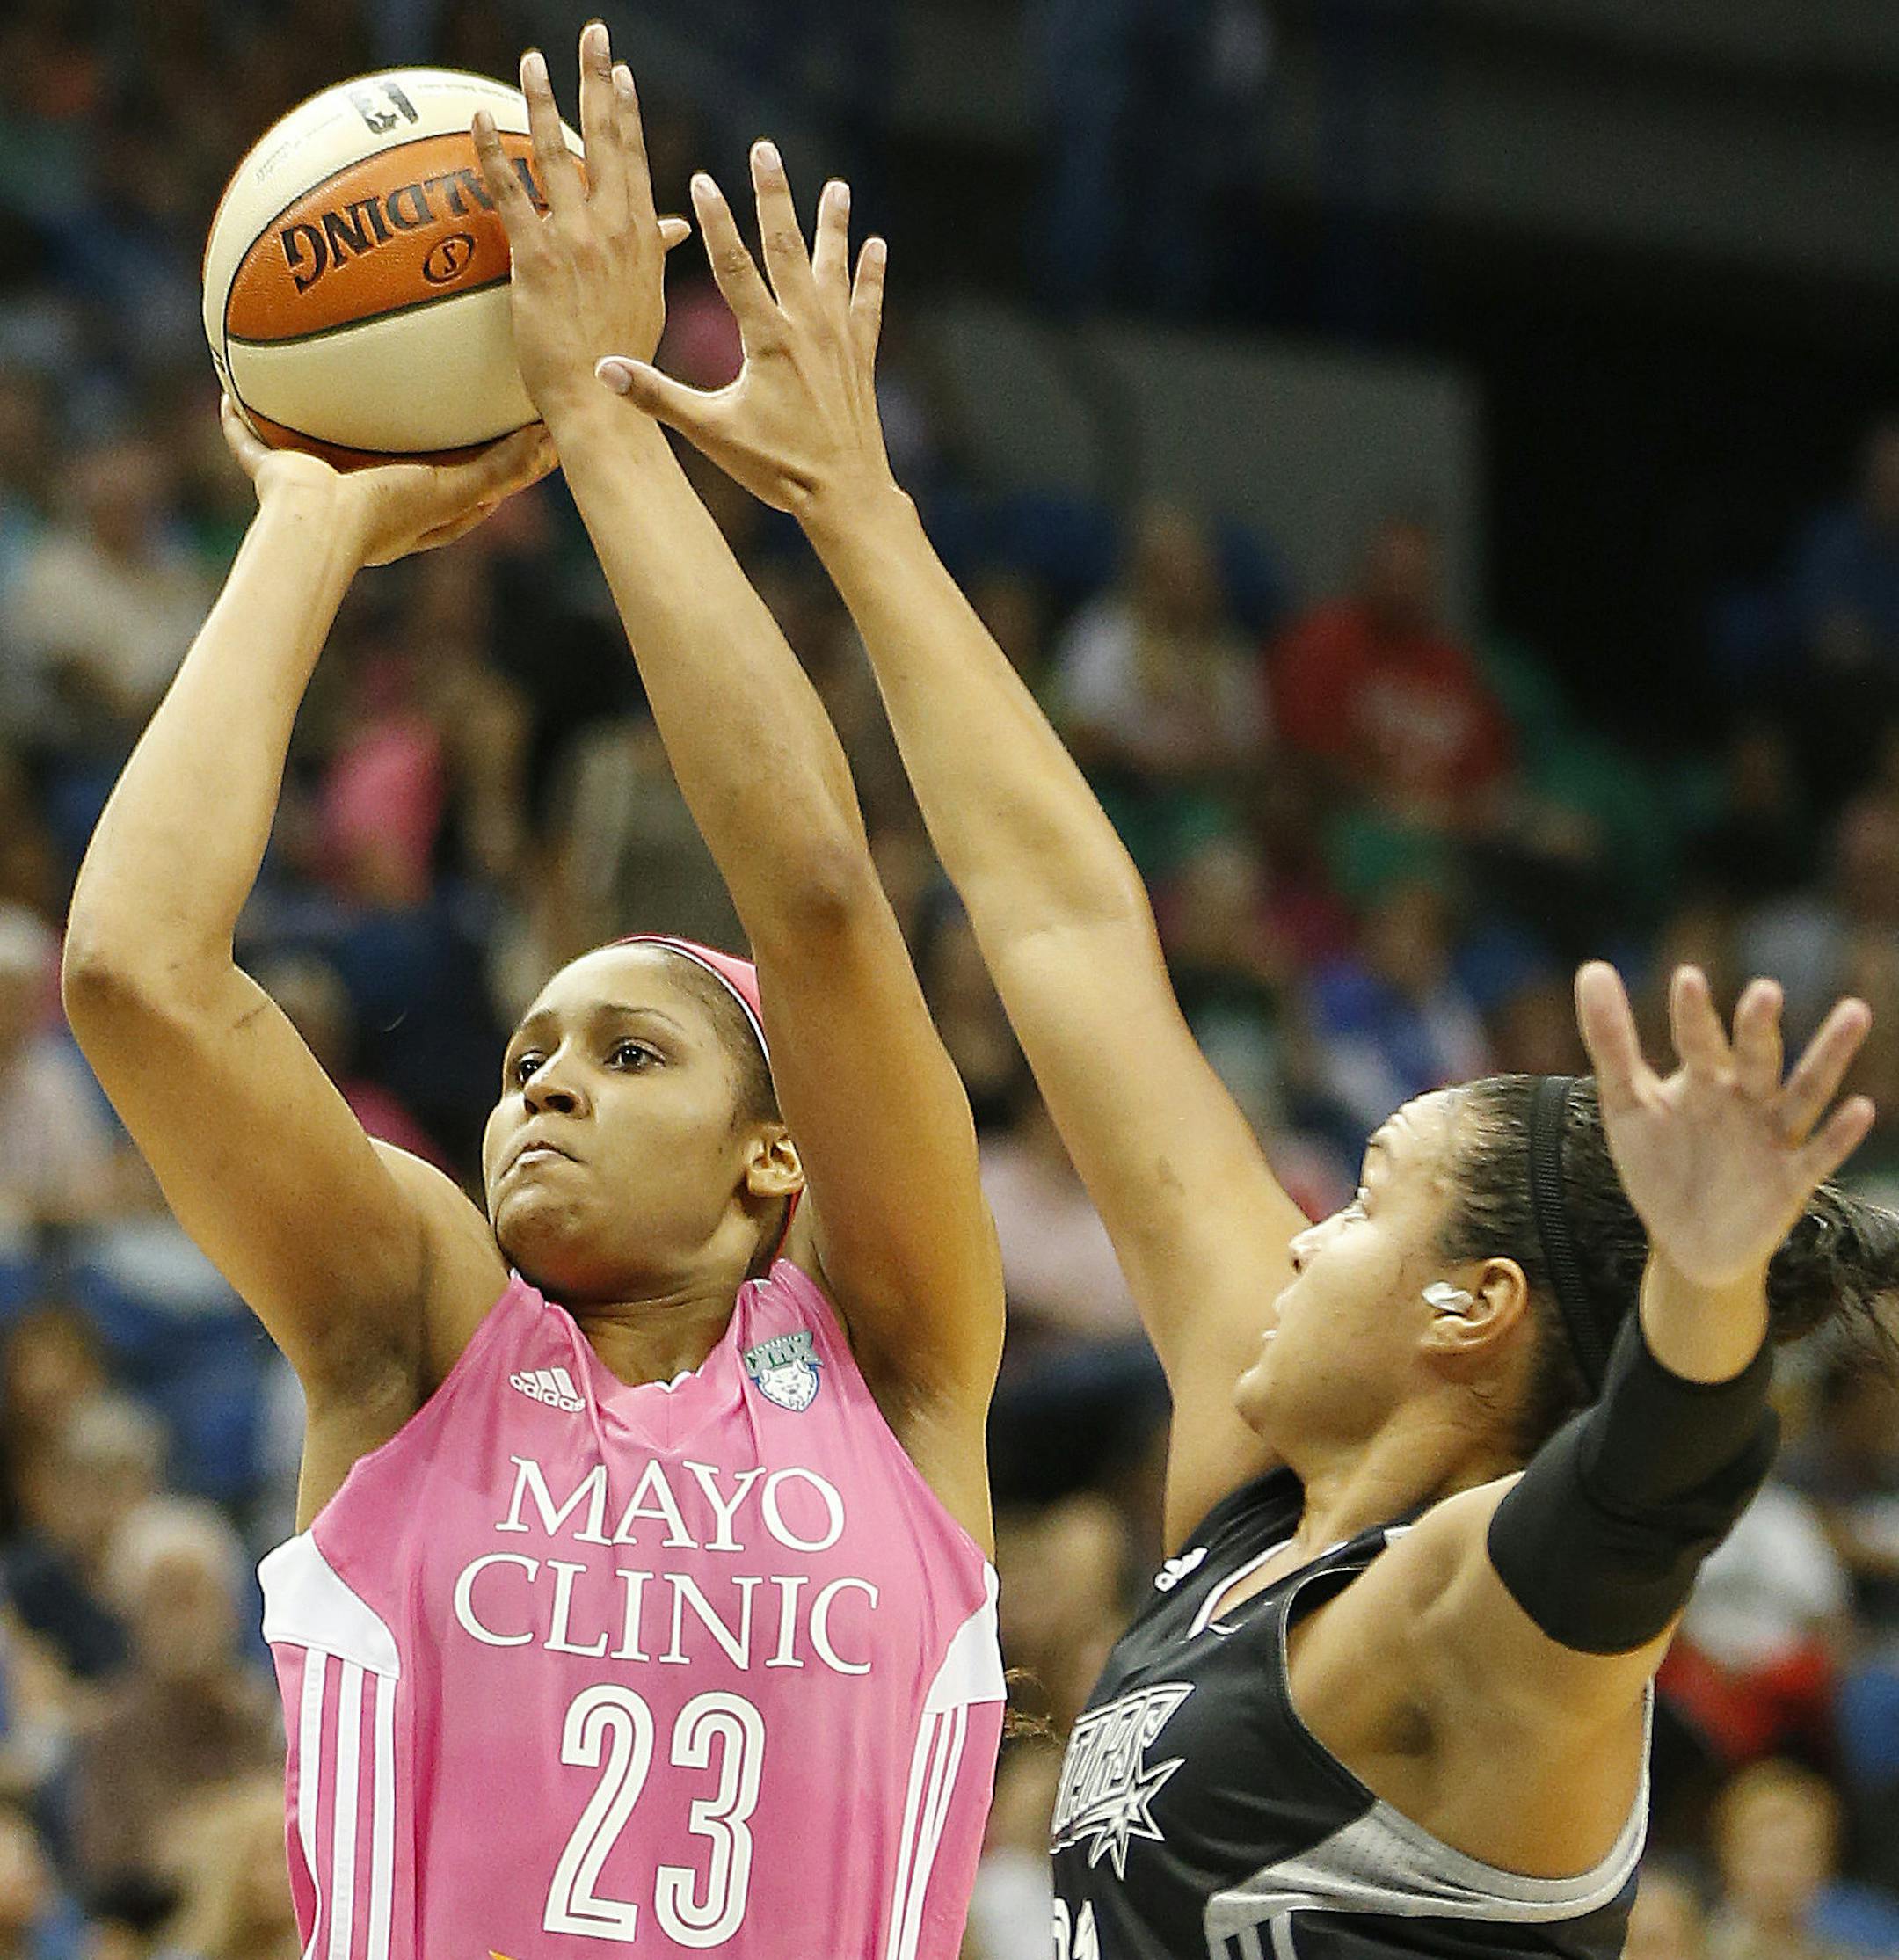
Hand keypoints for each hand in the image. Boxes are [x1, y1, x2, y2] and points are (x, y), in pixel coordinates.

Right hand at [221, 398, 553, 567]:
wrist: (319, 527)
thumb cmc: (388, 512)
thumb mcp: (456, 488)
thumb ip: (504, 468)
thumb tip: (549, 442)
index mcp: (405, 516)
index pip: (448, 496)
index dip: (468, 473)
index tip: (487, 442)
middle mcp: (360, 507)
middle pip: (379, 471)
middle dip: (390, 444)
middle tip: (402, 406)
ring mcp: (312, 491)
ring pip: (313, 453)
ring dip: (310, 425)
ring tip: (310, 382)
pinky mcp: (270, 477)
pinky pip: (248, 441)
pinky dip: (238, 420)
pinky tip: (228, 384)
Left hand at [472, 25, 690, 426]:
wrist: (604, 404)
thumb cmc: (623, 366)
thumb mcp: (646, 304)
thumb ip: (654, 256)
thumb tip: (674, 230)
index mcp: (642, 239)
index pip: (636, 160)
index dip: (627, 111)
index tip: (620, 72)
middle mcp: (615, 230)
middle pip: (606, 139)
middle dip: (597, 81)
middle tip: (591, 34)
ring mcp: (578, 241)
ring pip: (559, 154)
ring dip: (543, 101)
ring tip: (530, 60)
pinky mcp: (539, 259)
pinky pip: (512, 194)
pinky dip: (495, 153)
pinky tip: (481, 120)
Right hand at [594, 141, 897, 519]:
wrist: (845, 497)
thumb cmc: (777, 468)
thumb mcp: (710, 434)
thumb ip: (656, 397)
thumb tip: (602, 371)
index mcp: (767, 339)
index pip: (734, 266)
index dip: (717, 220)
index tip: (701, 176)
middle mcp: (807, 328)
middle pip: (787, 247)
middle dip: (774, 196)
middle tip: (766, 150)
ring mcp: (838, 340)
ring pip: (833, 268)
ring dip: (833, 224)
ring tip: (837, 185)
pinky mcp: (862, 359)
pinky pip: (868, 306)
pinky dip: (870, 275)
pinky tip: (876, 246)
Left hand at [1576, 960, 1875, 1292]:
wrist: (1685, 1242)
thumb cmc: (1659, 1163)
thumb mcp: (1626, 1104)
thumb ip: (1611, 1041)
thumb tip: (1593, 967)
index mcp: (1704, 1078)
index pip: (1697, 1039)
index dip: (1691, 1013)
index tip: (1687, 976)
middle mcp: (1745, 1099)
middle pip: (1756, 1057)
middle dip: (1758, 1027)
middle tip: (1764, 990)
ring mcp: (1772, 1137)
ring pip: (1806, 1091)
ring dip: (1829, 1055)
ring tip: (1853, 1010)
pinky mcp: (1792, 1182)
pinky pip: (1820, 1155)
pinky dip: (1841, 1134)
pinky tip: (1862, 1107)